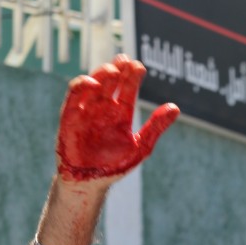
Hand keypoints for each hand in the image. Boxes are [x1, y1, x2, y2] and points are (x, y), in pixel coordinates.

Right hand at [56, 55, 178, 185]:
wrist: (90, 183)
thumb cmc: (114, 166)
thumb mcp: (141, 147)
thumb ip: (156, 127)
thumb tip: (175, 107)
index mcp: (120, 114)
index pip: (127, 89)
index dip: (133, 76)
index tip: (140, 67)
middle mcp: (103, 108)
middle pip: (110, 82)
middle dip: (118, 70)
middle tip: (126, 61)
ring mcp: (86, 111)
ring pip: (93, 84)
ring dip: (101, 75)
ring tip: (113, 70)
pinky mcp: (70, 117)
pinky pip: (74, 96)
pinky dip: (81, 86)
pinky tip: (93, 84)